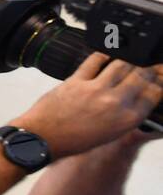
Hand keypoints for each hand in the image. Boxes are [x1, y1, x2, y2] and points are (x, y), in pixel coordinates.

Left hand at [10, 53, 162, 157]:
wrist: (43, 139)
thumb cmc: (74, 141)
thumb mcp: (110, 133)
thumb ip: (127, 115)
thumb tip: (137, 99)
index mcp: (127, 119)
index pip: (155, 92)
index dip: (160, 80)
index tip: (161, 75)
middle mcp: (116, 103)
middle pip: (142, 75)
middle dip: (150, 67)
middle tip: (150, 64)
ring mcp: (96, 90)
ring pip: (122, 64)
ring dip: (129, 60)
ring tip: (131, 59)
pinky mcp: (77, 81)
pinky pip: (95, 60)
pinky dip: (103, 54)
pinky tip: (107, 53)